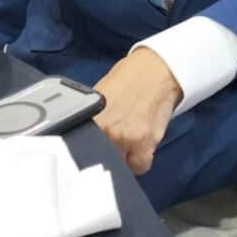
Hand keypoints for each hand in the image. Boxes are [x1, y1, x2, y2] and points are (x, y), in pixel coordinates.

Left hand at [93, 47, 182, 174]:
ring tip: (131, 136)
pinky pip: (140, 166)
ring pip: (120, 166)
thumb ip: (91, 120)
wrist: (158, 70)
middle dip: (107, 152)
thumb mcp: (99, 97)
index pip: (78, 153)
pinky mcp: (145, 143)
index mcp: (87, 118)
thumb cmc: (130, 79)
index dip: (85, 154)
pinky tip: (144, 141)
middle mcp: (104, 130)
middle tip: (115, 139)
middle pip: (99, 161)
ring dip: (125, 156)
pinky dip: (142, 158)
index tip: (90, 153)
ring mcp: (125, 138)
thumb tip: (83, 140)